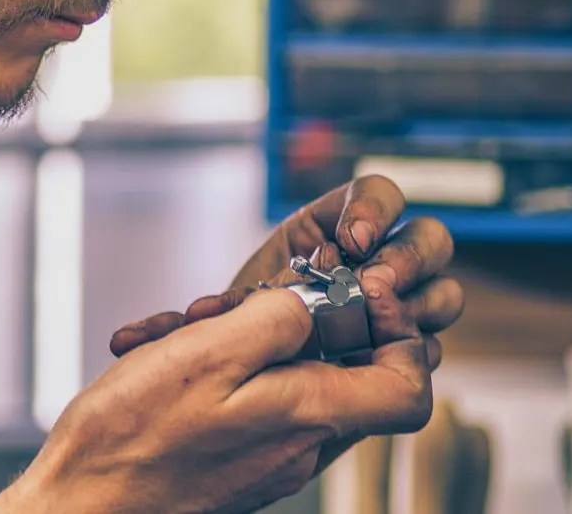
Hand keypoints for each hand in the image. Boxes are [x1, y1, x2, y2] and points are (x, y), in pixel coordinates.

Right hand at [106, 176, 462, 475]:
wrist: (79, 501)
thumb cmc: (133, 432)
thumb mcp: (209, 351)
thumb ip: (279, 320)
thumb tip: (321, 304)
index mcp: (310, 417)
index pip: (410, 386)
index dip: (397, 332)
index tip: (353, 293)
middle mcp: (303, 447)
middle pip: (348, 373)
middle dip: (301, 322)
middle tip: (233, 304)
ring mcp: (270, 461)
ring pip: (292, 384)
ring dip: (247, 343)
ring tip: (182, 329)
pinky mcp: (237, 465)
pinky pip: (254, 406)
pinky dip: (222, 372)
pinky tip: (165, 357)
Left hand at [110, 176, 462, 369]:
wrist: (260, 378)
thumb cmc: (234, 335)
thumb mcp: (216, 312)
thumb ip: (189, 320)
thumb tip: (127, 342)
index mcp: (331, 227)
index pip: (377, 191)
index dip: (373, 209)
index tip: (350, 240)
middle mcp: (376, 258)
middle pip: (429, 238)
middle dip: (407, 259)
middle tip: (374, 285)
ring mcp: (402, 303)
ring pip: (444, 291)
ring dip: (420, 306)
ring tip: (383, 326)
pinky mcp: (409, 346)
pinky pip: (433, 342)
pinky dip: (415, 349)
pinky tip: (384, 362)